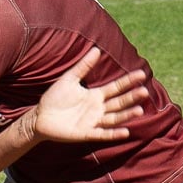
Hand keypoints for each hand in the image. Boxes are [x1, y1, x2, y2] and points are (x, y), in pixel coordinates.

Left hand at [28, 46, 147, 143]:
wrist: (38, 117)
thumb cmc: (54, 98)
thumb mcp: (69, 80)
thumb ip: (83, 67)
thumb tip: (96, 49)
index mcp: (96, 95)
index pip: (116, 87)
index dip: (128, 81)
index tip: (142, 73)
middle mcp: (98, 109)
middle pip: (119, 102)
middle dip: (131, 97)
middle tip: (144, 91)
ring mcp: (93, 122)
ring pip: (114, 118)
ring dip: (126, 115)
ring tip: (139, 110)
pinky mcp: (86, 133)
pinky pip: (102, 134)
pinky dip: (113, 134)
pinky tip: (125, 132)